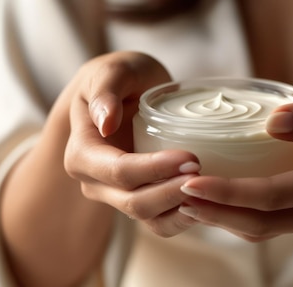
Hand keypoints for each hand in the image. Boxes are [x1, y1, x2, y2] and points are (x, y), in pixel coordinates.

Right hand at [62, 51, 200, 236]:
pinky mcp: (141, 201)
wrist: (126, 93)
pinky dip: (185, 217)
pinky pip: (162, 223)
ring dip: (181, 209)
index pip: (118, 171)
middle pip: (134, 202)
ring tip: (210, 188)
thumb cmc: (120, 77)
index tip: (190, 157)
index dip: (154, 169)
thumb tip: (105, 122)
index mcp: (82, 154)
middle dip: (172, 192)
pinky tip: (208, 201)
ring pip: (149, 219)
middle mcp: (95, 183)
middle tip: (205, 172)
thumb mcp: (112, 70)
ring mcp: (117, 197)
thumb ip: (106, 89)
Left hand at [178, 92, 292, 240]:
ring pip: (262, 229)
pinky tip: (217, 199)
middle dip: (214, 211)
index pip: (270, 196)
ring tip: (186, 198)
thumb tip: (273, 122)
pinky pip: (271, 224)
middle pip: (259, 222)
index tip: (190, 181)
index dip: (227, 192)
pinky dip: (240, 215)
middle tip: (175, 192)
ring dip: (223, 217)